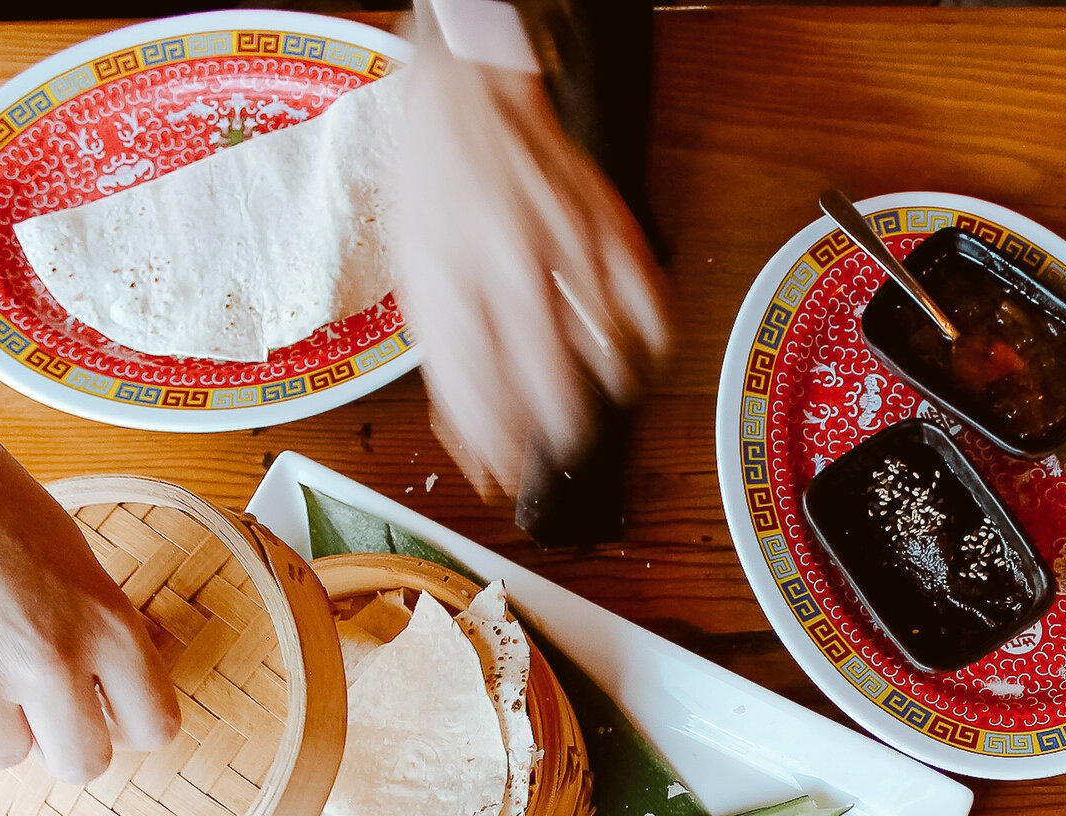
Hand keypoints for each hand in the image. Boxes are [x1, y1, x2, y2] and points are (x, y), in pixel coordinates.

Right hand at [0, 320, 178, 782]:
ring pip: (4, 753)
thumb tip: (108, 695)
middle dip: (62, 738)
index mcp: (104, 622)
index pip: (154, 728)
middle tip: (38, 699)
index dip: (127, 717)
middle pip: (83, 765)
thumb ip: (93, 628)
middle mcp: (47, 661)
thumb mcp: (67, 552)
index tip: (104, 702)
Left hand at [393, 42, 668, 498]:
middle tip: (556, 445)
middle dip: (556, 435)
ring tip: (594, 404)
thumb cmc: (436, 184)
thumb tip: (473, 435)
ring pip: (606, 355)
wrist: (469, 95)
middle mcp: (508, 268)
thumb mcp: (414, 273)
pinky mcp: (609, 228)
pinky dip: (651, 345)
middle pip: (551, 387)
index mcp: (449, 282)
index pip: (481, 394)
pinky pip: (650, 306)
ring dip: (605, 396)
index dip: (495, 447)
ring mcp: (566, 248)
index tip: (502, 470)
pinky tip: (637, 357)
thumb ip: (444, 355)